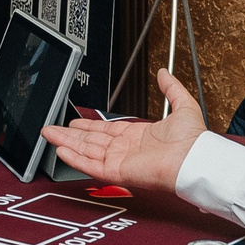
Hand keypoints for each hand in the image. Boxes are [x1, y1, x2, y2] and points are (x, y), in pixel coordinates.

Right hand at [45, 69, 206, 194]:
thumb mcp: (183, 105)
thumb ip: (171, 89)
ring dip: (66, 143)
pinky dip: (75, 159)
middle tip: (52, 129)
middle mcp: (127, 149)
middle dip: (70, 134)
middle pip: (91, 141)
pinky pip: (91, 165)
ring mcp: (121, 161)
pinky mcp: (118, 172)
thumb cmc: (193, 141)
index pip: (107, 130)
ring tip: (48, 135)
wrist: (196, 159)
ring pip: (86, 151)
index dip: (88, 126)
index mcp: (139, 136)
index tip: (74, 122)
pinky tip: (61, 151)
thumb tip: (164, 72)